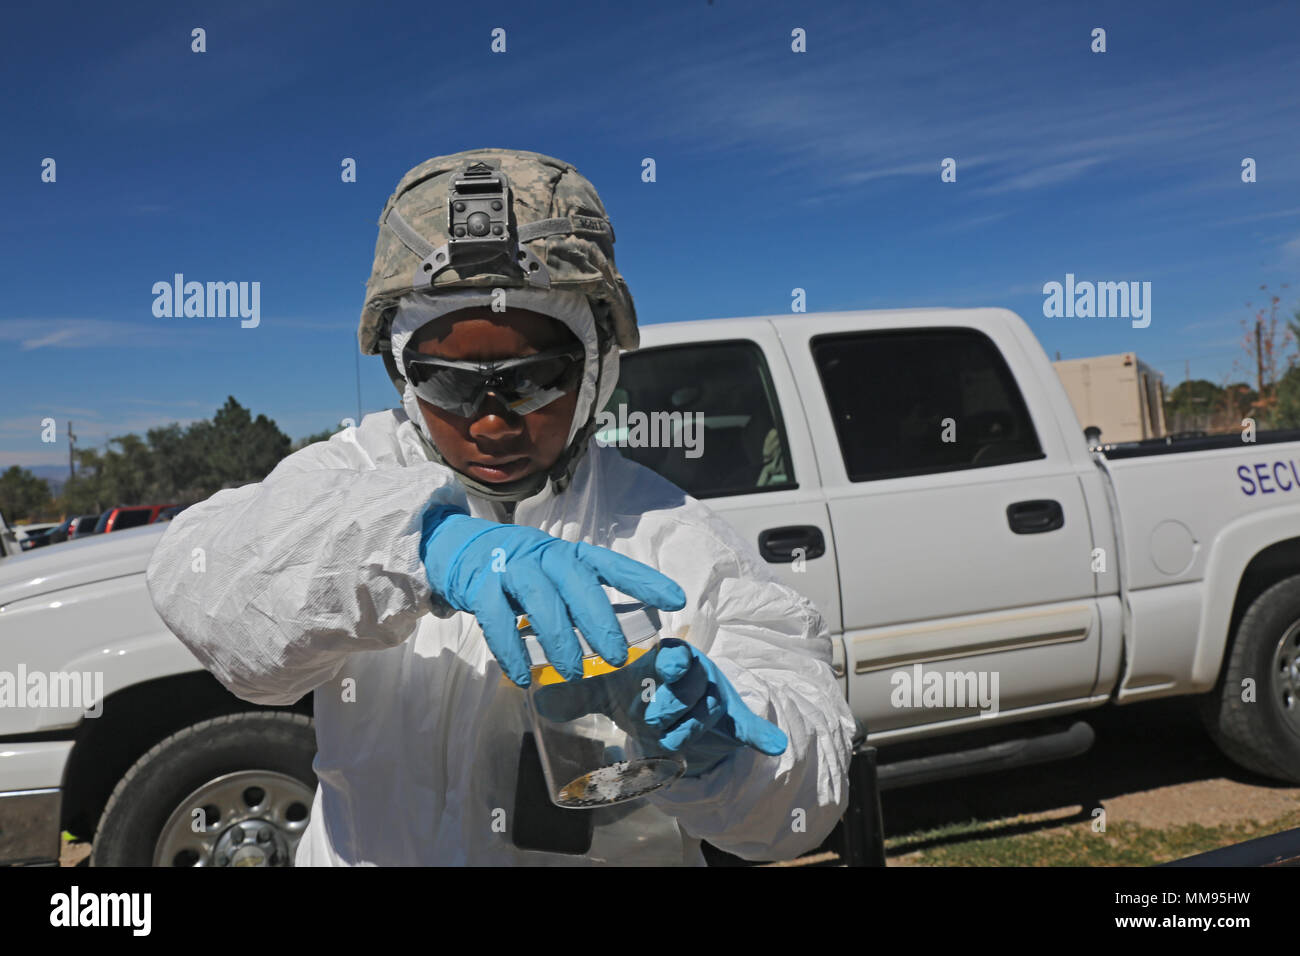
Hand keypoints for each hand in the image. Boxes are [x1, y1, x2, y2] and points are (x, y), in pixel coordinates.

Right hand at [419, 504, 685, 686]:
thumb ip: (581, 598)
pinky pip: (496, 618)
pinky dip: (510, 649)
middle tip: (615, 656)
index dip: (644, 581)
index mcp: (569, 554)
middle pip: (577, 582)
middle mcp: (544, 556)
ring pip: (540, 599)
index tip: (675, 600)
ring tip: (572, 671)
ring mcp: (511, 568)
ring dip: (558, 637)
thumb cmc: (517, 571)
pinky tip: (522, 676)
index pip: (611, 564)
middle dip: (599, 619)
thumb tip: (623, 633)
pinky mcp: (480, 586)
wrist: (457, 548)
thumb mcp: (553, 576)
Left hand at [533, 637, 787, 777]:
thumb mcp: (611, 692)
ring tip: (665, 740)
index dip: (668, 659)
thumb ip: (579, 694)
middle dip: (671, 700)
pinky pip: (747, 725)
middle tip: (651, 716)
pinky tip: (772, 745)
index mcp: (664, 656)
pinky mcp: (730, 720)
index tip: (660, 665)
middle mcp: (693, 671)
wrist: (674, 710)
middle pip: (691, 681)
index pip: (671, 651)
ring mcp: (713, 696)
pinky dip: (760, 734)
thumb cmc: (641, 691)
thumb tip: (540, 698)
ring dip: (685, 728)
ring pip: (707, 709)